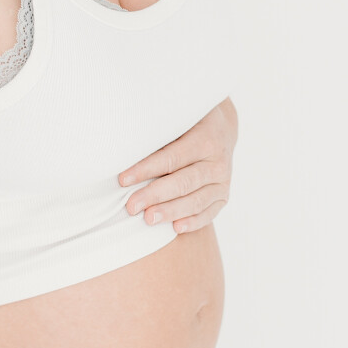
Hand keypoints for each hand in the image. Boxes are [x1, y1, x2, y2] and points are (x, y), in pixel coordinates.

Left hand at [118, 96, 237, 233]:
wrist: (221, 128)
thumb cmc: (188, 124)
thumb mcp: (177, 119)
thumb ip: (158, 132)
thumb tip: (123, 145)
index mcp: (206, 138)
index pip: (172, 158)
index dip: (146, 169)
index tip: (123, 180)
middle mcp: (217, 161)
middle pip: (183, 182)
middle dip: (155, 195)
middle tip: (132, 206)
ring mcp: (223, 180)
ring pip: (196, 200)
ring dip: (171, 211)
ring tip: (149, 219)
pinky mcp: (223, 195)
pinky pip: (209, 212)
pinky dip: (194, 222)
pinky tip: (176, 228)